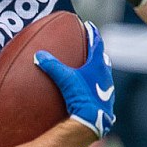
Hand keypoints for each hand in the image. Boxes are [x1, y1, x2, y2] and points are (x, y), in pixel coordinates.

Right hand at [35, 21, 115, 137]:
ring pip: (104, 75)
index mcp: (97, 65)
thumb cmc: (81, 96)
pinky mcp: (106, 103)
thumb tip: (38, 55)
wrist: (92, 120)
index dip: (92, 33)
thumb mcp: (65, 79)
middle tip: (92, 47)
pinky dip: (95, 86)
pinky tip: (89, 92)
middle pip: (102, 59)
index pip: (97, 43)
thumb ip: (52, 66)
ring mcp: (107, 90)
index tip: (89, 25)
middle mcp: (105, 75)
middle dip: (97, 52)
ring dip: (98, 70)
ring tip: (91, 69)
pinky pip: (101, 90)